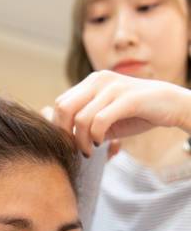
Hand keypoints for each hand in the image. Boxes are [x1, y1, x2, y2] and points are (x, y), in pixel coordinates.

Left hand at [44, 70, 190, 156]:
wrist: (171, 105)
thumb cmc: (136, 114)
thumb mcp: (106, 118)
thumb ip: (85, 124)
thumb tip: (63, 139)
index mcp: (91, 82)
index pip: (60, 104)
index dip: (59, 128)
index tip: (68, 145)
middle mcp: (98, 80)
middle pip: (63, 109)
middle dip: (65, 134)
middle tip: (74, 150)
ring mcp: (112, 87)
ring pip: (80, 118)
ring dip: (81, 141)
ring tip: (89, 151)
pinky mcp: (127, 98)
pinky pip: (99, 121)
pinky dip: (95, 136)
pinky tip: (100, 143)